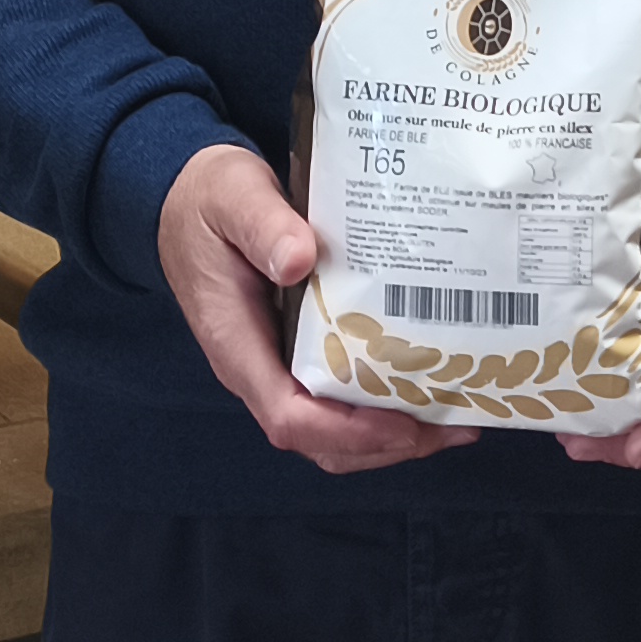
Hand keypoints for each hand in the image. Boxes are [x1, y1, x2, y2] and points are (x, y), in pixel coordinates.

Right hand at [158, 145, 477, 473]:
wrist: (186, 197)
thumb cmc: (210, 199)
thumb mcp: (233, 197)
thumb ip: (264, 226)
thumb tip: (301, 260)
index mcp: (236, 344)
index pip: (288, 415)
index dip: (347, 431)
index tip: (404, 424)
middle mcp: (258, 368)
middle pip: (320, 440)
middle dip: (387, 445)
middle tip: (454, 424)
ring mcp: (279, 363)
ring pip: (334, 428)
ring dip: (392, 433)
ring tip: (455, 416)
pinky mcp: (299, 349)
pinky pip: (340, 396)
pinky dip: (384, 403)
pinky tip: (428, 381)